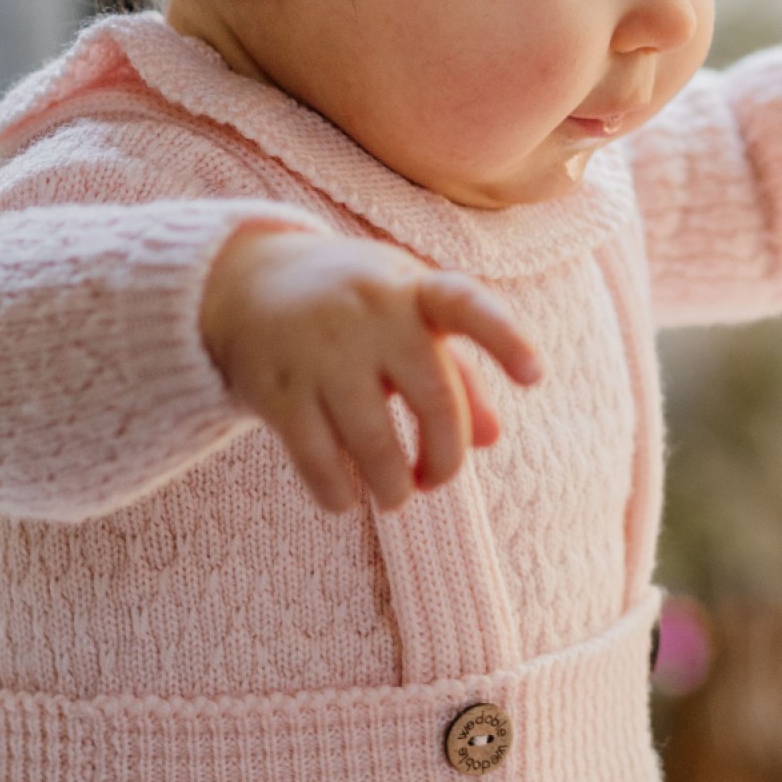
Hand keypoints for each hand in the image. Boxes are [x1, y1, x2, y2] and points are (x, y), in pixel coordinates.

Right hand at [199, 227, 541, 512]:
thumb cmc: (357, 306)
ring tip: (395, 496)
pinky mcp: (276, 389)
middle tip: (435, 480)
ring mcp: (320, 352)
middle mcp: (370, 316)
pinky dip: (338, 495)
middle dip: (445, 458)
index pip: (467, 305)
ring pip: (374, 445)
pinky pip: (317, 461)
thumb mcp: (408, 317)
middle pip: (434, 401)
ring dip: (392, 487)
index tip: (535, 376)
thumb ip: (456, 372)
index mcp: (413, 292)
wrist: (247, 282)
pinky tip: (346, 500)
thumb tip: (492, 438)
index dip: (505, 339)